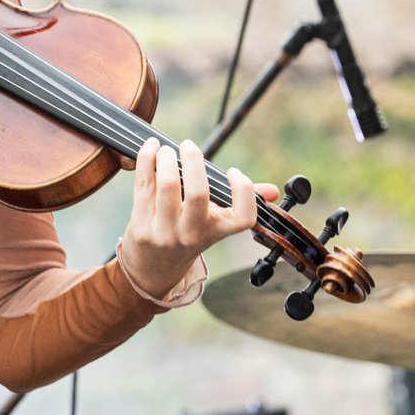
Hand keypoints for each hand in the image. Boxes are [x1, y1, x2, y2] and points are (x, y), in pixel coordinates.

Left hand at [117, 138, 278, 297]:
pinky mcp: (141, 226)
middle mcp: (193, 233)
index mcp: (218, 231)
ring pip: (167, 186)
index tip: (232, 172)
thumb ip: (240, 203)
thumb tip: (273, 191)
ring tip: (165, 148)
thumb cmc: (189, 235)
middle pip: (198, 194)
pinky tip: (150, 148)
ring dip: (165, 158)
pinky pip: (143, 185)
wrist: (154, 268)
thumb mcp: (216, 224)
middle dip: (193, 161)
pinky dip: (146, 160)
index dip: (243, 190)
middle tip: (189, 146)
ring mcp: (166, 232)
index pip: (243, 217)